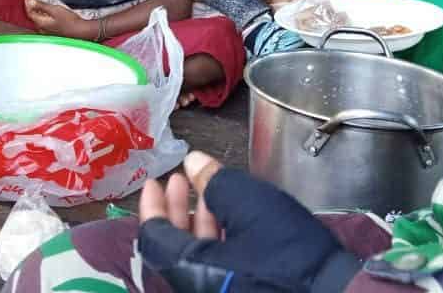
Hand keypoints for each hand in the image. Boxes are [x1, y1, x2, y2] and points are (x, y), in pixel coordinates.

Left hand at [24, 0, 91, 38]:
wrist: (80, 31)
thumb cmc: (69, 21)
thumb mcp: (54, 9)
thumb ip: (41, 5)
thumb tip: (29, 1)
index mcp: (40, 23)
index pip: (29, 12)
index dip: (28, 4)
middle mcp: (41, 29)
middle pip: (33, 16)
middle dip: (32, 7)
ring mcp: (46, 31)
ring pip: (38, 19)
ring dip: (37, 11)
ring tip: (39, 3)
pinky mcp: (52, 31)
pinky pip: (43, 22)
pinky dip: (43, 15)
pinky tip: (47, 12)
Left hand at [138, 151, 360, 292]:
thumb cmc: (290, 254)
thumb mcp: (250, 205)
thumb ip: (214, 182)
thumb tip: (194, 163)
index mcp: (191, 272)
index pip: (154, 239)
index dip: (151, 207)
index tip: (155, 182)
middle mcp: (198, 287)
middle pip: (173, 249)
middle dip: (176, 210)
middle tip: (181, 181)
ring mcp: (219, 292)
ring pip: (195, 259)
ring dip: (198, 222)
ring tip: (210, 191)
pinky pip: (214, 269)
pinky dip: (216, 242)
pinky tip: (231, 219)